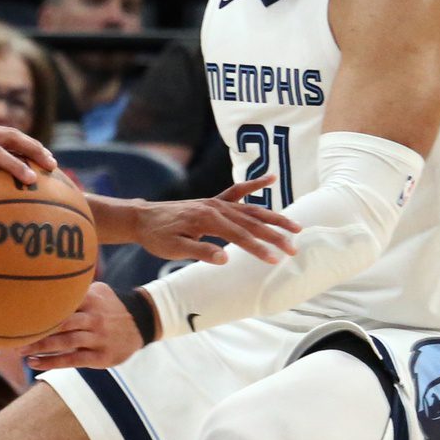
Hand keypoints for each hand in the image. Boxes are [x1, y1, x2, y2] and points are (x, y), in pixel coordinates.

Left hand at [24, 282, 147, 371]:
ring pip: (65, 343)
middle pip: (61, 324)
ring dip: (41, 348)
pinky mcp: (102, 357)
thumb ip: (76, 288)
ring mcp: (98, 338)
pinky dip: (52, 362)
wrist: (142, 323)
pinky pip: (73, 360)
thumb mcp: (98, 290)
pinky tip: (34, 363)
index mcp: (91, 300)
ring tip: (19, 351)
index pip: (62, 304)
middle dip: (36, 330)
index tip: (18, 312)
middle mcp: (95, 318)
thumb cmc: (109, 305)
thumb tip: (42, 279)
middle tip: (13, 335)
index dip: (40, 309)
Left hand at [130, 175, 300, 264]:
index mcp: (207, 220)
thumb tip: (226, 258)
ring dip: (275, 218)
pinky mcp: (214, 201)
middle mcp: (216, 208)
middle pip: (252, 223)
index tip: (275, 260)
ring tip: (296, 227)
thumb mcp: (174, 249)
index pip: (240, 237)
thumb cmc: (158, 237)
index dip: (258, 249)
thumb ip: (201, 252)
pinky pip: (238, 191)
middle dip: (275, 236)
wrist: (143, 219)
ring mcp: (216, 202)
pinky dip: (255, 185)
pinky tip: (271, 179)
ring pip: (251, 209)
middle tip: (294, 250)